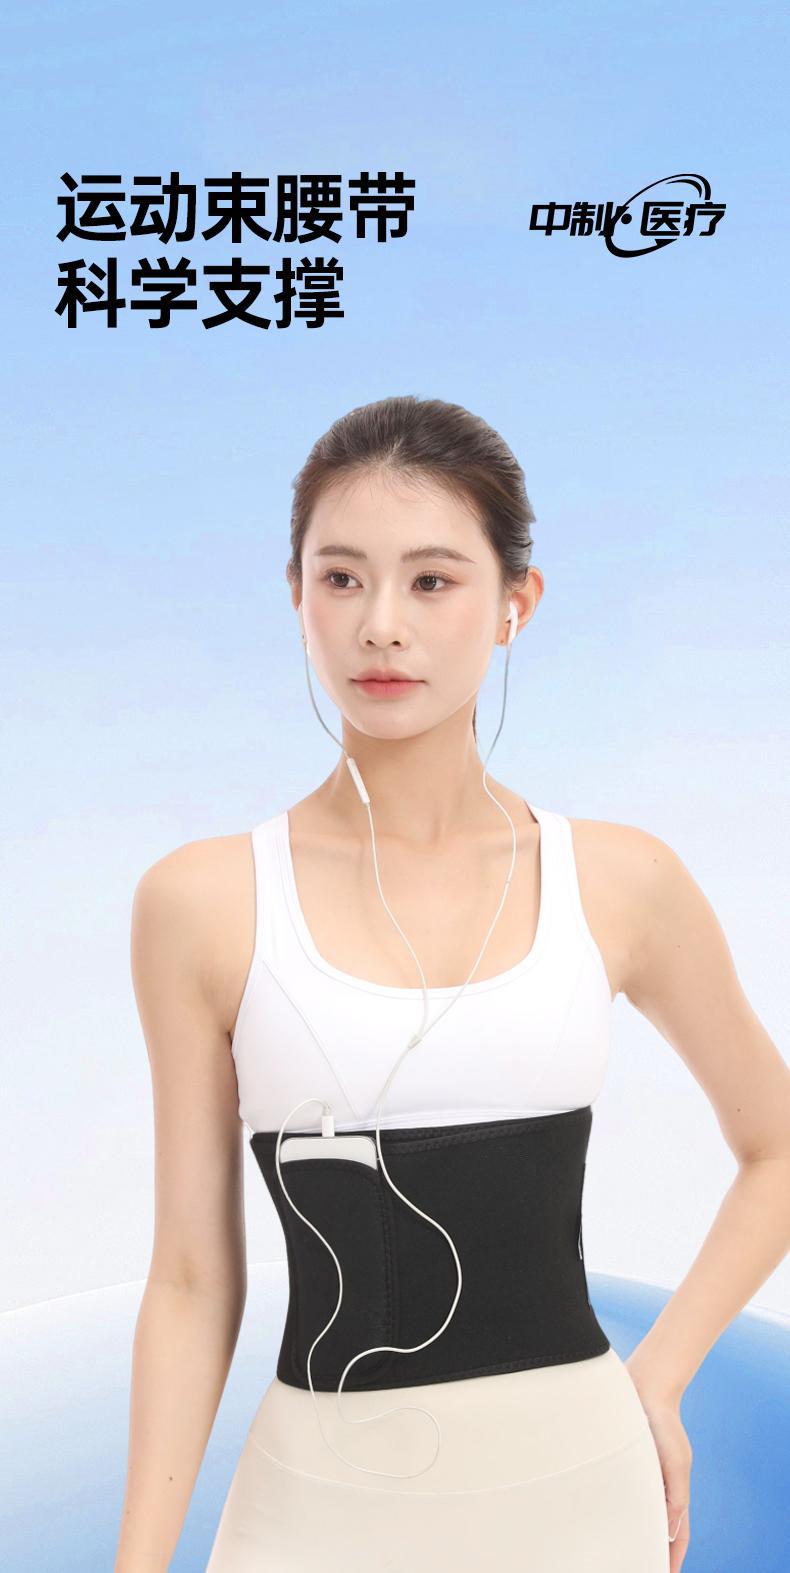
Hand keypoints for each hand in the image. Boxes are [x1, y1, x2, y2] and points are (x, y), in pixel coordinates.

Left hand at [625, 1363, 691, 1571]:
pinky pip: (611, 1490)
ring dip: (626, 1531)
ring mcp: (637, 1474)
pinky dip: (608, 1506)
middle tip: (634, 1566)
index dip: (672, 1557)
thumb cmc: (663, 1422)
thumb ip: (676, 1496)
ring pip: (631, 1511)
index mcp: (673, 1490)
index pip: (676, 1534)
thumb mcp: (676, 1461)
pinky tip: (595, 1516)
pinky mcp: (617, 1462)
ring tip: (614, 1552)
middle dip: (646, 1549)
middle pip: (653, 1527)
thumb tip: (669, 1532)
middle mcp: (655, 1486)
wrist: (643, 1385)